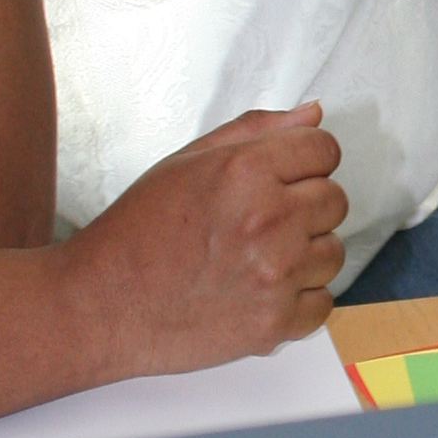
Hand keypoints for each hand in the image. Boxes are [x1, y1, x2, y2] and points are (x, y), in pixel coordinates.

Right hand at [66, 104, 346, 376]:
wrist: (102, 304)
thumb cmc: (137, 233)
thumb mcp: (187, 162)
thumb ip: (256, 132)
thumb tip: (311, 114)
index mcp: (245, 171)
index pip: (324, 149)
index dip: (305, 161)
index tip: (286, 176)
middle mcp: (268, 220)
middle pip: (335, 200)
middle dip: (304, 206)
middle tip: (260, 221)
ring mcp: (275, 275)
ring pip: (333, 252)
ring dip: (304, 255)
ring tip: (255, 258)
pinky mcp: (274, 323)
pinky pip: (323, 303)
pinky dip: (299, 300)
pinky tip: (261, 290)